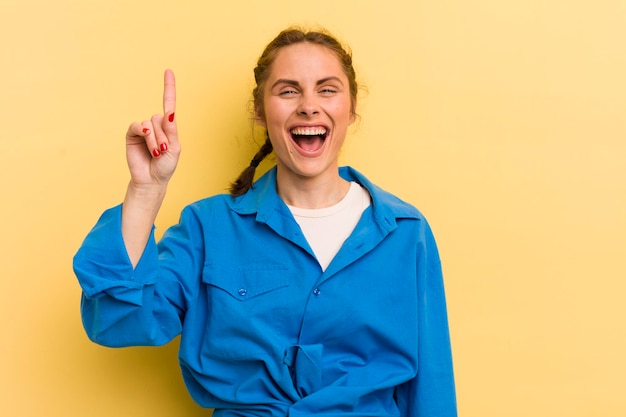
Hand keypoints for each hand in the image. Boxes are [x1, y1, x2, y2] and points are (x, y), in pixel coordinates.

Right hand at [125, 69, 179, 187]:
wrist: (152, 180)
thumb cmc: (165, 166)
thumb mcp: (175, 148)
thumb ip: (171, 130)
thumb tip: (168, 113)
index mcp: (168, 127)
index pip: (169, 104)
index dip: (169, 87)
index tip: (168, 71)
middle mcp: (156, 125)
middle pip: (161, 118)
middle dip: (164, 136)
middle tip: (163, 151)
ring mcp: (143, 129)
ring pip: (151, 123)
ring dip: (156, 140)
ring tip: (156, 153)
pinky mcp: (132, 134)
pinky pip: (138, 126)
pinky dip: (144, 134)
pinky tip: (147, 142)